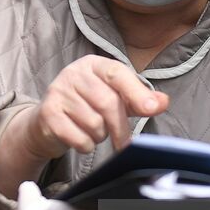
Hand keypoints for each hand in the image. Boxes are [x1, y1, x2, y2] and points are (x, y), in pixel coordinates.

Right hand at [17, 56, 169, 159]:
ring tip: (93, 131)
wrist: (47, 122)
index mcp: (93, 64)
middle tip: (125, 144)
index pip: (118, 74)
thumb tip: (163, 102)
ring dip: (99, 136)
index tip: (152, 109)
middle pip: (108, 103)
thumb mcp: (114, 98)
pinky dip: (85, 145)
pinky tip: (80, 138)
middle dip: (120, 128)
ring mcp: (58, 92)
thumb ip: (138, 100)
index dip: (137, 92)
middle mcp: (73, 73)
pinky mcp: (48, 114)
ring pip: (94, 124)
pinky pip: (79, 138)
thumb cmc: (87, 108)